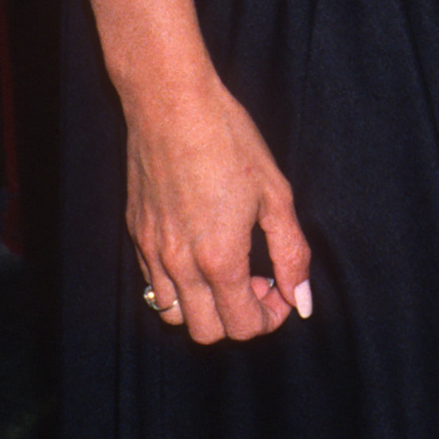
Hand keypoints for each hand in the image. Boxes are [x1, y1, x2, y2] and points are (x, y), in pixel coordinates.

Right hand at [125, 75, 313, 344]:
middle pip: (207, 333)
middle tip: (257, 282)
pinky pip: (154, 285)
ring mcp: (152, 252)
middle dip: (238, 318)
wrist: (171, 105)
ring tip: (226, 269)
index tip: (281, 289)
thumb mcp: (275, 194)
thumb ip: (291, 253)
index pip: (243, 325)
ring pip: (174, 316)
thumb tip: (302, 301)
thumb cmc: (228, 141)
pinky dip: (180, 286)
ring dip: (205, 307)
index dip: (271, 317)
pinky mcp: (136, 236)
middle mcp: (180, 265)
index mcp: (220, 258)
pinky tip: (199, 250)